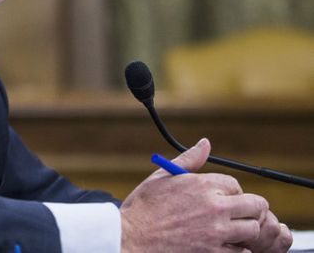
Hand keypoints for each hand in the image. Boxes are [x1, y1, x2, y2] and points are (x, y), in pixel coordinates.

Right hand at [120, 138, 288, 251]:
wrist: (130, 238)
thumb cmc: (143, 208)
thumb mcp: (161, 177)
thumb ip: (188, 160)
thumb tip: (205, 143)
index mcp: (202, 184)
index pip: (235, 185)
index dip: (230, 193)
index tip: (222, 199)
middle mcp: (215, 207)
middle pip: (255, 206)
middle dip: (248, 210)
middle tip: (237, 216)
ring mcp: (217, 232)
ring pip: (252, 230)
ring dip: (244, 232)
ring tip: (230, 233)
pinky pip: (242, 252)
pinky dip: (236, 250)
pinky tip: (221, 246)